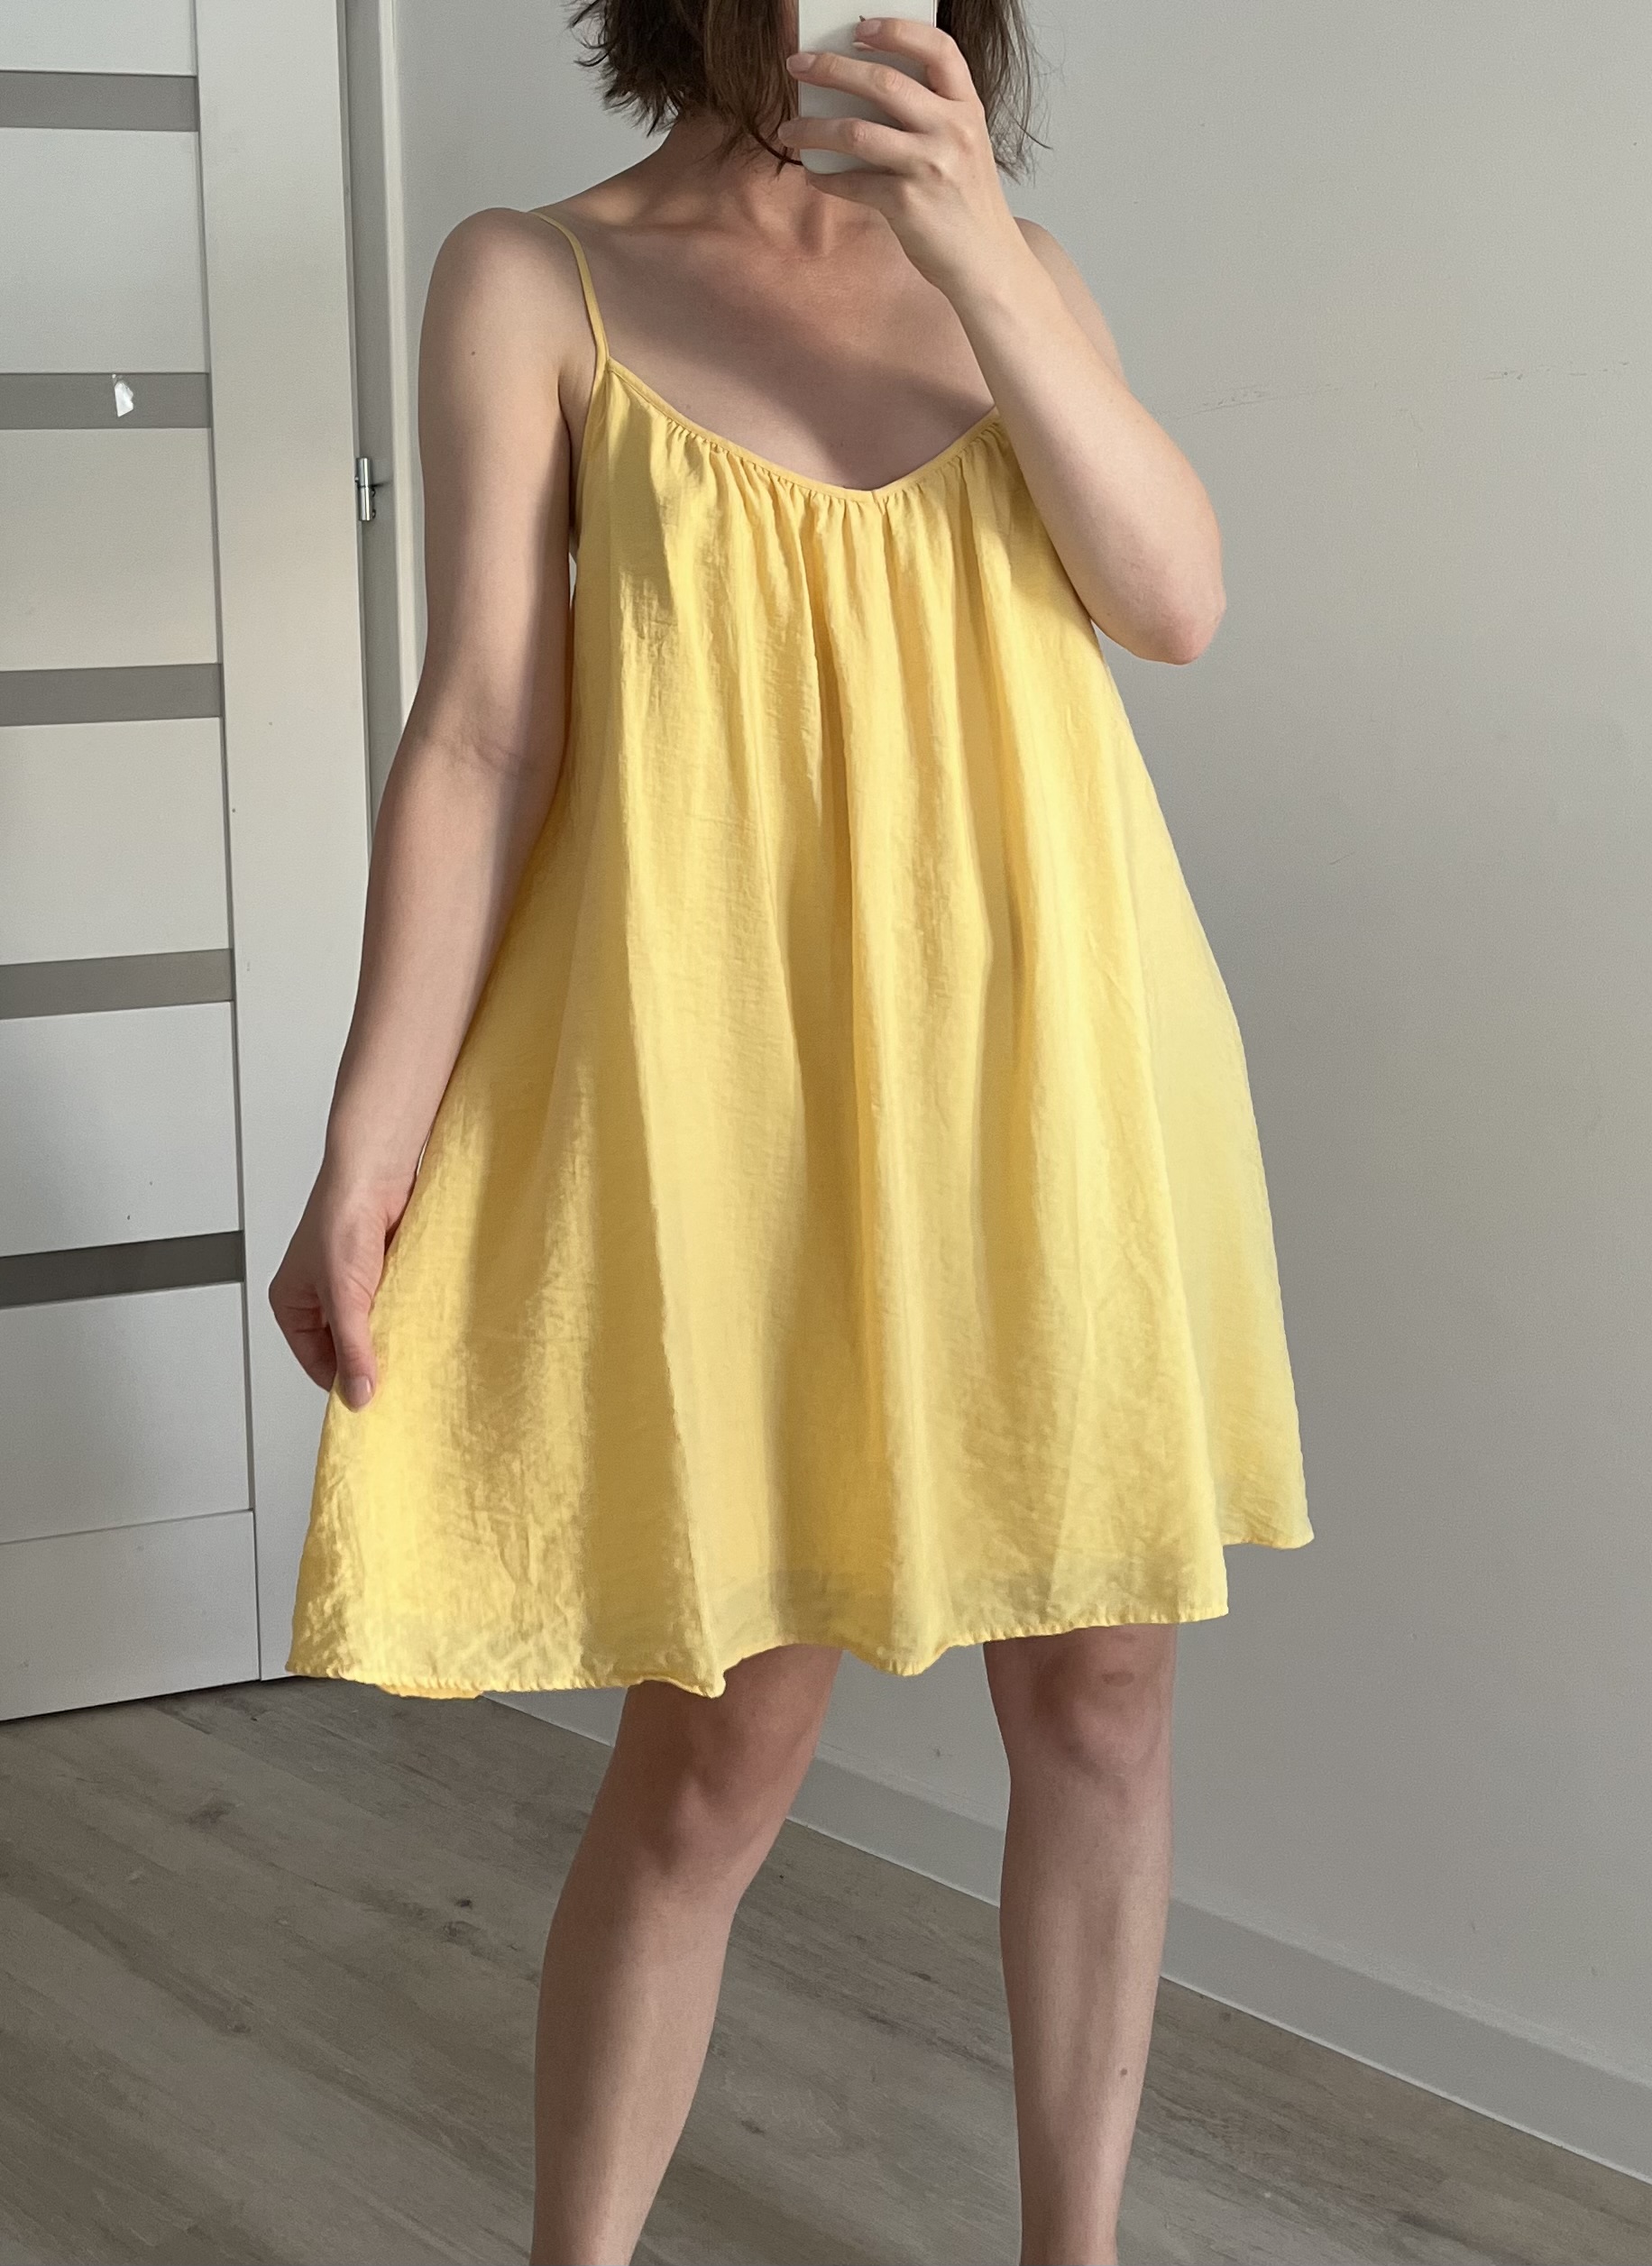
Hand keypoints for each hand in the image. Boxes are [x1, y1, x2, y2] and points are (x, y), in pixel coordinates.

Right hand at [269, 1161, 411, 1409]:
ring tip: (409, 1348)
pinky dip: (405, 1315)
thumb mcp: (344, 1296)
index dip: (341, 1381)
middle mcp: (319, 1296)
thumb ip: (352, 1347)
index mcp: (292, 1304)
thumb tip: (358, 1394)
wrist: (377, 1170)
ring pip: (372, 1327)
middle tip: (396, 1379)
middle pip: (344, 1346)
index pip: (315, 1361)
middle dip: (368, 1359)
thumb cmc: (341, 1217)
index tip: (371, 1401)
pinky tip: (418, 1322)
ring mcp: (352, 1283)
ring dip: (389, 1335)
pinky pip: (392, 1306)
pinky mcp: (382, 1272)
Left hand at [779, 17, 1020, 295]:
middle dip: (831, 68)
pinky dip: (827, 178)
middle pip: (883, 81)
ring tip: (789, 130)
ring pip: (855, 131)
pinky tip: (814, 174)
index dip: (897, 30)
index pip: (938, 48)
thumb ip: (931, 115)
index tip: (860, 28)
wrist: (988, 264)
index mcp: (968, 109)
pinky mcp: (908, 205)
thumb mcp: (965, 146)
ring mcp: (930, 167)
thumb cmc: (968, 204)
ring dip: (812, 129)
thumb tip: (863, 92)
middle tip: (798, 65)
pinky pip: (853, 182)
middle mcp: (952, 131)